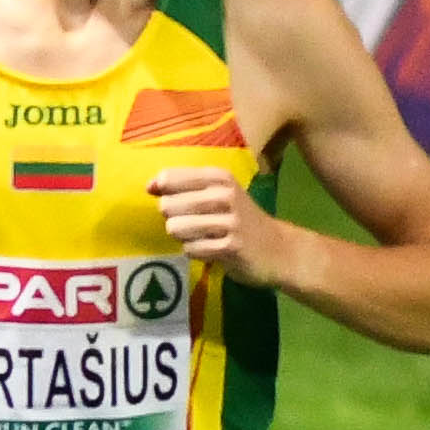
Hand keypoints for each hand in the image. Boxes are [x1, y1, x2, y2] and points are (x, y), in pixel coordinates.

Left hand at [152, 165, 275, 277]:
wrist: (280, 249)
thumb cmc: (240, 218)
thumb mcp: (219, 193)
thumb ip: (184, 187)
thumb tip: (149, 186)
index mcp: (219, 177)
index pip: (169, 178)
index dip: (161, 192)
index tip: (171, 199)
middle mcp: (225, 195)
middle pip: (167, 206)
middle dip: (174, 218)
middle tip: (196, 223)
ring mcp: (229, 221)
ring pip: (176, 228)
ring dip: (184, 237)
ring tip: (204, 237)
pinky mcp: (231, 246)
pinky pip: (190, 249)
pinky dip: (196, 252)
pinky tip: (212, 250)